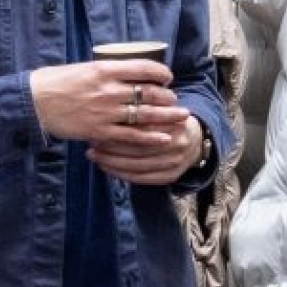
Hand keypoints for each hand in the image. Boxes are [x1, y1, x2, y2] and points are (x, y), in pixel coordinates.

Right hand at [29, 57, 180, 142]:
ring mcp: (106, 112)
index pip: (143, 67)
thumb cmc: (55, 82)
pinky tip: (164, 138)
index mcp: (104, 69)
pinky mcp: (100, 131)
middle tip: (175, 99)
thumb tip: (124, 74)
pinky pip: (132, 136)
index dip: (160, 72)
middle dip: (167, 96)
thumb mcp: (82, 68)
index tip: (167, 77)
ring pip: (145, 114)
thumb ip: (104, 72)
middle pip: (149, 92)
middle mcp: (109, 89)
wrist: (34, 102)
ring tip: (181, 116)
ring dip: (167, 116)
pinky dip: (150, 137)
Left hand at [89, 113, 203, 185]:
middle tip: (91, 143)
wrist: (196, 141)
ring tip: (94, 156)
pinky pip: (141, 178)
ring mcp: (175, 162)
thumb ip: (144, 107)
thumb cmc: (170, 120)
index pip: (142, 127)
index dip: (119, 128)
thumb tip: (111, 108)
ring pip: (137, 166)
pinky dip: (121, 174)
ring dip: (112, 162)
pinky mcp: (171, 176)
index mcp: (174, 122)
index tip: (98, 126)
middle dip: (111, 147)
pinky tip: (106, 168)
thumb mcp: (163, 107)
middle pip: (138, 148)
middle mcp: (176, 144)